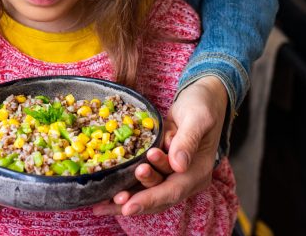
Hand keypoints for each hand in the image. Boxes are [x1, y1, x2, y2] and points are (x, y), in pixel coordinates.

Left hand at [93, 75, 226, 215]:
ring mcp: (172, 174)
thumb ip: (188, 140)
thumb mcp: (198, 117)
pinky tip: (104, 194)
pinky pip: (142, 181)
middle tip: (114, 197)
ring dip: (127, 198)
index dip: (150, 199)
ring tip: (103, 202)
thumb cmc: (202, 105)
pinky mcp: (160, 167)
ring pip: (148, 193)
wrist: (202, 97)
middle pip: (158, 197)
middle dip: (134, 200)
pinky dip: (126, 187)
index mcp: (198, 171)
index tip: (128, 207)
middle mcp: (185, 178)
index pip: (173, 190)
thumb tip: (178, 165)